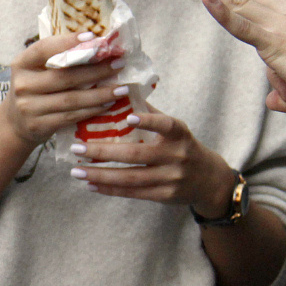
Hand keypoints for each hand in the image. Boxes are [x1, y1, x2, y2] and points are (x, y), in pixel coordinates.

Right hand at [0, 33, 127, 146]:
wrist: (15, 124)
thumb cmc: (34, 89)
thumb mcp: (36, 70)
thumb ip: (57, 58)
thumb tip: (95, 43)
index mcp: (22, 64)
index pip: (44, 49)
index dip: (68, 42)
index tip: (94, 37)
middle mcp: (23, 84)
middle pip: (64, 76)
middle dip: (96, 70)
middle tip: (119, 64)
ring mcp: (29, 107)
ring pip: (71, 99)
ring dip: (99, 93)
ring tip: (121, 88)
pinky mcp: (39, 125)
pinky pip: (71, 116)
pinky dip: (92, 110)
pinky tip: (107, 104)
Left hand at [67, 109, 239, 215]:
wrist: (208, 179)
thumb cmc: (183, 146)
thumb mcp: (175, 128)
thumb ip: (151, 113)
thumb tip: (120, 90)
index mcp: (179, 134)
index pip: (166, 125)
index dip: (149, 121)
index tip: (129, 118)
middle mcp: (177, 156)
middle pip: (136, 155)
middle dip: (103, 151)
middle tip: (77, 147)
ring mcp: (171, 178)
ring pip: (131, 178)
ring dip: (101, 175)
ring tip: (76, 170)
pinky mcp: (165, 195)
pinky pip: (133, 193)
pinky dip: (110, 189)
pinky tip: (91, 184)